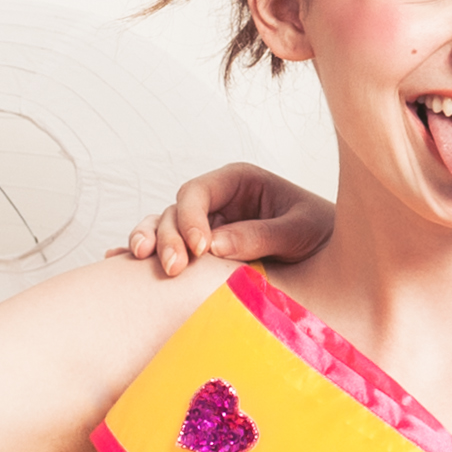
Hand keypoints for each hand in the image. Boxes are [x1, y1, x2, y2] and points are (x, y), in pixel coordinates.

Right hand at [124, 163, 334, 277]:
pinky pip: (164, 248)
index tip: (200, 251)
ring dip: (148, 243)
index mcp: (239, 181)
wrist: (333, 257)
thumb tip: (215, 246)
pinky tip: (118, 263)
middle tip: (174, 269)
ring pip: (162, 227)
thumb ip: (262, 235)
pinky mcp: (200, 251)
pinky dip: (142, 255)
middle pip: (174, 211)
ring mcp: (204, 225)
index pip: (197, 192)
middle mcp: (216, 201)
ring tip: (137, 261)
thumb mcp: (301, 230)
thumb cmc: (323, 233)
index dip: (190, 218)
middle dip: (167, 237)